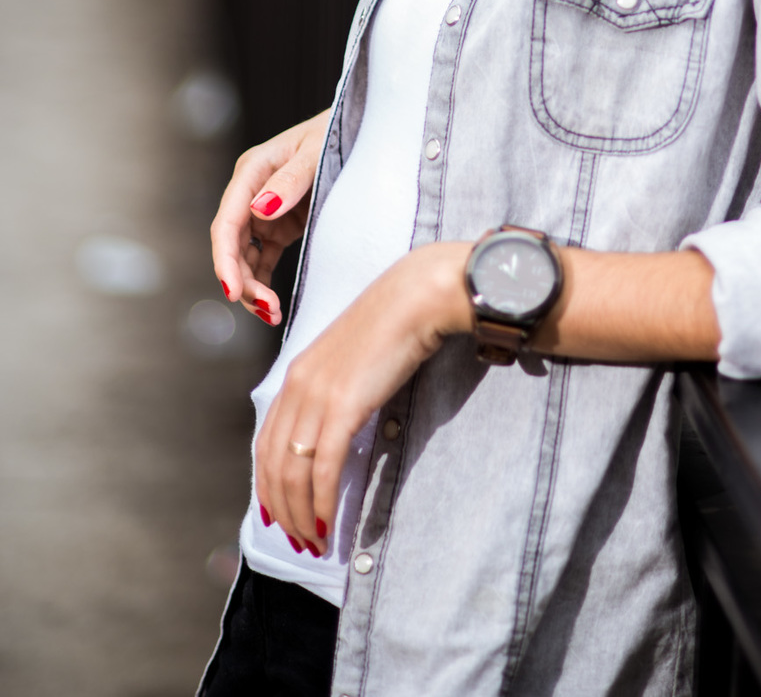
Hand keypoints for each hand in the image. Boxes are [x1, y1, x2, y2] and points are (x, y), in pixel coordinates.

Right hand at [210, 109, 330, 325]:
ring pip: (244, 258)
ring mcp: (263, 211)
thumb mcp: (317, 153)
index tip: (232, 291)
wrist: (359, 132)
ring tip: (273, 314)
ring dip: (253, 288)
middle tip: (268, 309)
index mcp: (252, 171)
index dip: (225, 259)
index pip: (227, 223)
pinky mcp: (279, 226)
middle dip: (242, 282)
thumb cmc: (337, 134)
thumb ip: (291, 180)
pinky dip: (263, 283)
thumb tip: (260, 209)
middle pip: (232, 246)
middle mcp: (251, 193)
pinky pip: (262, 260)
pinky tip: (272, 306)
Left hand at [255, 242, 470, 552]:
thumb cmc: (394, 324)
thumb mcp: (351, 358)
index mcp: (296, 374)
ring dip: (301, 515)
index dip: (268, 485)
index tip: (278, 515)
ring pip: (293, 471)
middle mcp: (297, 385)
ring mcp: (318, 395)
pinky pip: (323, 466)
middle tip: (300, 541)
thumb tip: (336, 427)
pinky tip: (329, 524)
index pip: (266, 442)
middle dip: (282, 510)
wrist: (416, 297)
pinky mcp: (344, 405)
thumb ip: (335, 389)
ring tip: (316, 542)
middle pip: (273, 464)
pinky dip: (322, 501)